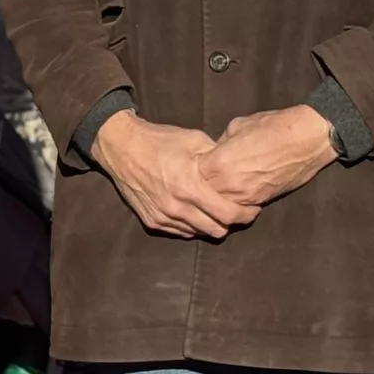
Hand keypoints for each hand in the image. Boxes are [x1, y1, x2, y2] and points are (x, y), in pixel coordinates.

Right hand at [92, 113, 257, 239]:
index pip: (228, 214)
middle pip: (216, 230)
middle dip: (231, 223)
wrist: (121, 147)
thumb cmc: (159, 141)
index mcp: (190, 187)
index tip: (253, 208)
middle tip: (236, 211)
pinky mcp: (152, 221)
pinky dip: (192, 225)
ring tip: (215, 211)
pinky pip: (180, 232)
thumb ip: (217, 159)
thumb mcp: (194, 141)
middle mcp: (177, 207)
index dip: (246, 214)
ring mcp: (163, 216)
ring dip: (211, 224)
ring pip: (199, 233)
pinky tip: (194, 211)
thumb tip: (237, 170)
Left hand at [198, 106, 337, 212]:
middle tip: (199, 183)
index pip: (193, 175)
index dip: (191, 171)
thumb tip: (213, 152)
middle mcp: (229, 184)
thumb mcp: (237, 127)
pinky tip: (232, 197)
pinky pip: (239, 208)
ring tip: (213, 193)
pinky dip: (234, 205)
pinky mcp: (262, 201)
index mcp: (219, 163)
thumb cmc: (273, 126)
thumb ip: (221, 144)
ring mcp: (246, 196)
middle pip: (203, 195)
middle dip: (199, 189)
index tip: (191, 166)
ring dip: (215, 201)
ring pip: (220, 206)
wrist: (307, 139)